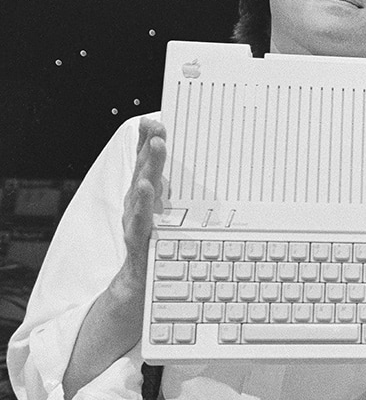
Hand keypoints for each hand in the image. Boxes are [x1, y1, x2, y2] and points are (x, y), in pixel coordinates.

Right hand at [121, 118, 167, 288]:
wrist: (140, 279)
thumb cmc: (155, 241)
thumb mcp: (166, 212)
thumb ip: (173, 192)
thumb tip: (196, 172)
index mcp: (144, 193)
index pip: (144, 162)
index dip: (146, 140)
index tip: (153, 120)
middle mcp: (136, 201)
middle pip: (143, 168)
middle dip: (150, 144)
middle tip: (158, 126)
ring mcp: (135, 217)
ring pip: (141, 186)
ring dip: (148, 164)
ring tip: (156, 146)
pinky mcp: (137, 235)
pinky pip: (139, 216)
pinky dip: (141, 201)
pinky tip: (145, 189)